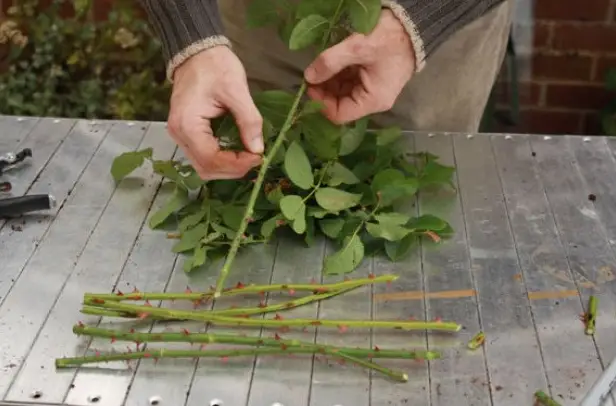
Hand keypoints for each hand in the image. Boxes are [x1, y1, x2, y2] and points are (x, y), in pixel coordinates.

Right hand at [167, 46, 263, 179]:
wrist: (198, 52)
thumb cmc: (215, 66)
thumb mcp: (237, 90)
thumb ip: (249, 121)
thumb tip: (258, 149)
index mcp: (187, 125)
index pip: (211, 159)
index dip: (237, 164)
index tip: (258, 157)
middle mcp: (179, 135)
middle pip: (206, 168)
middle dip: (233, 169)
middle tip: (256, 159)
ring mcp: (181, 135)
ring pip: (204, 166)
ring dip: (227, 168)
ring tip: (249, 157)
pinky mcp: (187, 133)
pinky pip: (203, 156)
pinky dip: (221, 160)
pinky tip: (238, 152)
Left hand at [303, 10, 415, 123]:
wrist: (414, 25)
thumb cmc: (389, 39)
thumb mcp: (357, 47)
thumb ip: (330, 62)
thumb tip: (309, 76)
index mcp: (372, 101)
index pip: (339, 115)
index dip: (321, 103)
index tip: (309, 86)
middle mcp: (372, 100)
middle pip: (340, 104)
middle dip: (324, 91)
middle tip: (311, 74)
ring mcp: (372, 89)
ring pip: (343, 93)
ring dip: (330, 82)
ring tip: (320, 66)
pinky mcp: (371, 78)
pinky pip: (350, 82)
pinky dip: (338, 75)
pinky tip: (331, 63)